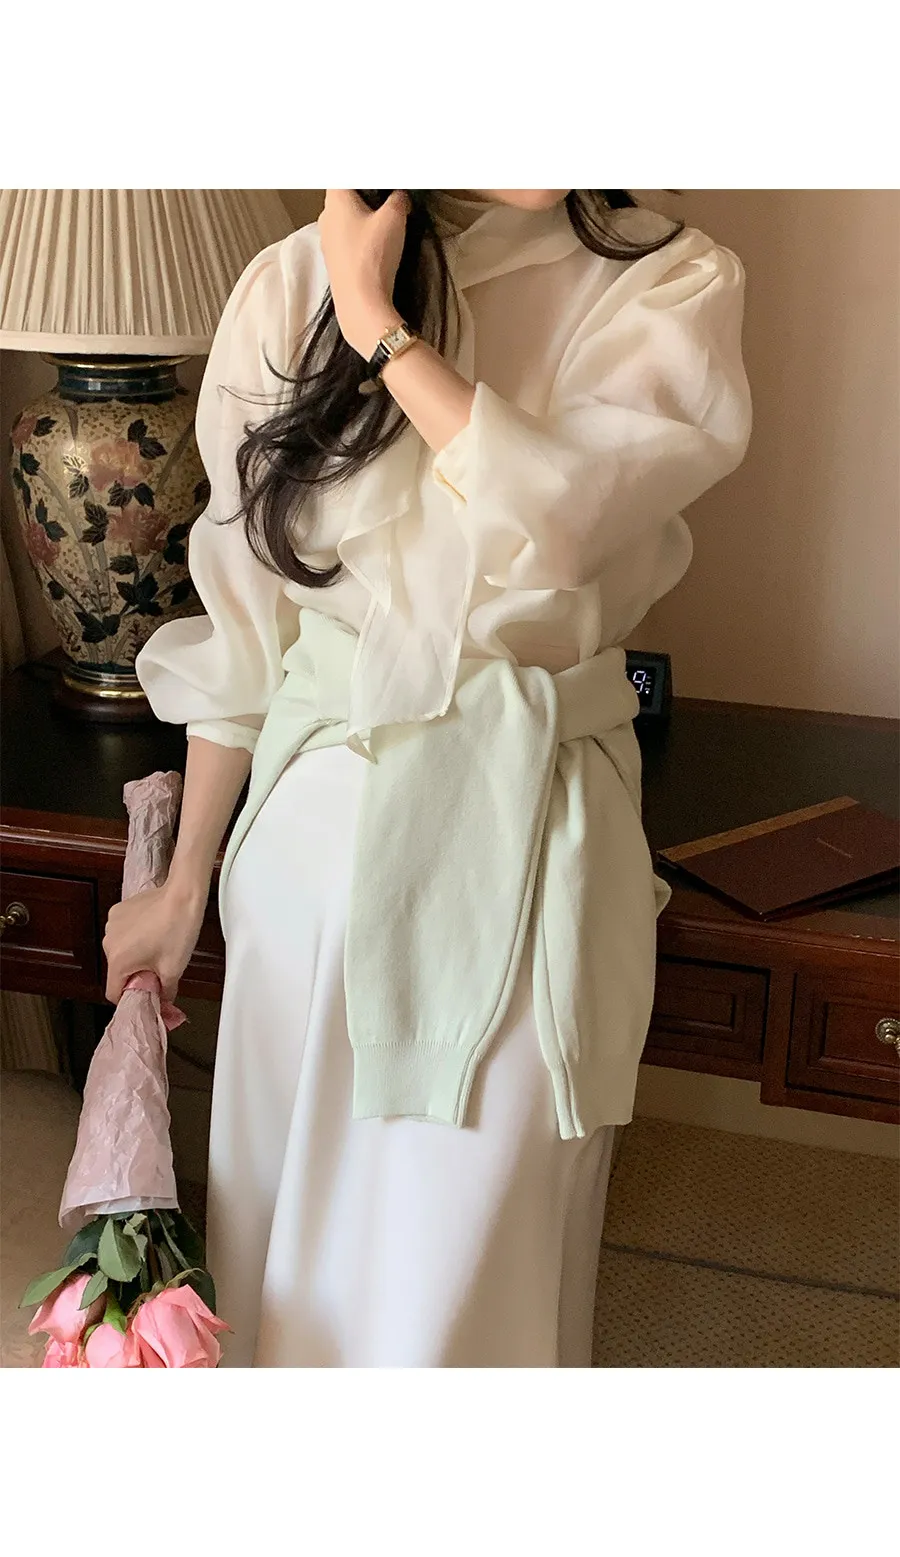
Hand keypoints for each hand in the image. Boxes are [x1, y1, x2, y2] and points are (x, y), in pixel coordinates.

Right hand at [103, 880, 207, 1004]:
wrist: (182, 896)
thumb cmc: (177, 928)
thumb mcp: (174, 969)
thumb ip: (165, 992)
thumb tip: (163, 999)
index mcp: (119, 960)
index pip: (114, 993)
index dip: (131, 997)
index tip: (145, 993)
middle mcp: (109, 943)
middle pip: (117, 971)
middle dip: (135, 974)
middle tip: (158, 967)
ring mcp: (111, 925)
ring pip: (120, 951)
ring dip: (134, 954)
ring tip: (157, 946)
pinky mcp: (117, 912)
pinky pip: (122, 933)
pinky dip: (133, 936)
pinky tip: (151, 931)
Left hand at [317, 189, 408, 356]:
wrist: (361, 302)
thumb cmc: (373, 254)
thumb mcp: (394, 218)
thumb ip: (398, 199)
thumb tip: (399, 196)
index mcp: (335, 199)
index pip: (344, 175)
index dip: (365, 176)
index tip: (382, 181)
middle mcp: (325, 217)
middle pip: (344, 195)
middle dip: (366, 195)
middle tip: (389, 197)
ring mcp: (327, 241)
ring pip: (345, 218)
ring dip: (363, 216)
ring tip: (386, 220)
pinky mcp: (334, 260)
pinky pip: (346, 238)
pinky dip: (360, 235)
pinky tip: (376, 243)